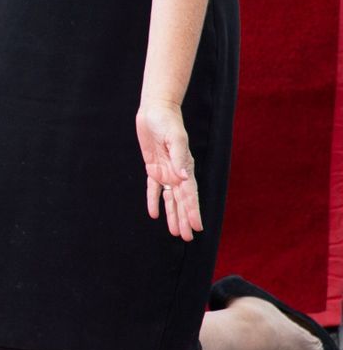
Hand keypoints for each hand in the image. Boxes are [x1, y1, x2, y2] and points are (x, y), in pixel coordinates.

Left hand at [136, 99, 202, 240]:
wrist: (155, 111)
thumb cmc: (168, 122)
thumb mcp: (175, 138)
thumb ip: (179, 158)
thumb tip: (183, 177)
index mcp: (185, 167)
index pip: (189, 195)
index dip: (192, 211)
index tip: (197, 227)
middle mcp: (177, 173)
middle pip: (181, 201)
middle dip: (184, 219)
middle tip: (188, 238)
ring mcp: (165, 171)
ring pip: (169, 199)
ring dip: (172, 214)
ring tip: (175, 231)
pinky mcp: (153, 167)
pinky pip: (153, 188)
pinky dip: (153, 200)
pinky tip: (154, 214)